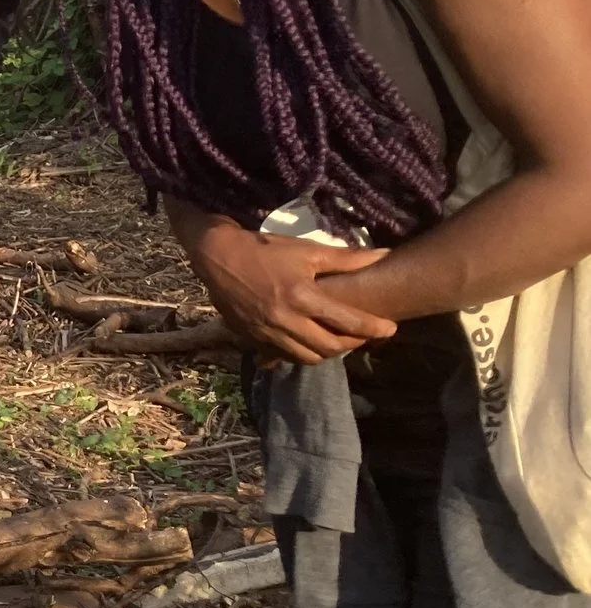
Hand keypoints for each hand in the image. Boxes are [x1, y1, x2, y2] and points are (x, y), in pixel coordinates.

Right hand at [188, 221, 398, 363]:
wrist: (217, 256)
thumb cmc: (264, 249)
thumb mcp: (307, 250)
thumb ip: (347, 259)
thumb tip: (383, 256)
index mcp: (302, 297)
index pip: (348, 322)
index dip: (374, 328)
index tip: (391, 328)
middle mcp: (285, 320)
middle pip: (330, 348)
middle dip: (353, 344)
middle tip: (364, 335)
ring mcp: (267, 333)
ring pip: (307, 358)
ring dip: (327, 353)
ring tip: (337, 340)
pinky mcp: (252, 338)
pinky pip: (283, 356)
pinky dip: (301, 353)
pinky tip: (308, 342)